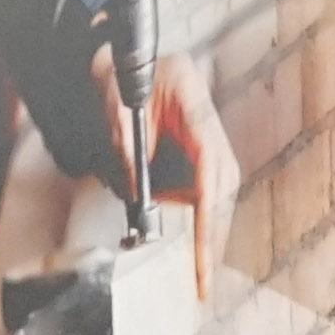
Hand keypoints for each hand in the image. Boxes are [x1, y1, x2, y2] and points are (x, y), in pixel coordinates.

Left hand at [131, 52, 240, 255]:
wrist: (111, 63)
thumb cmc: (111, 79)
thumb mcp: (112, 112)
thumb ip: (125, 151)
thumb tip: (137, 198)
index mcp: (190, 93)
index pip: (209, 163)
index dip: (208, 212)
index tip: (203, 248)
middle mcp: (205, 112)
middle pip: (224, 179)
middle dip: (213, 227)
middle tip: (203, 270)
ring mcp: (207, 128)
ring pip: (219, 185)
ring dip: (206, 221)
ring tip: (197, 257)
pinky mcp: (200, 143)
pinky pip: (206, 184)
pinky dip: (197, 211)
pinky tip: (191, 234)